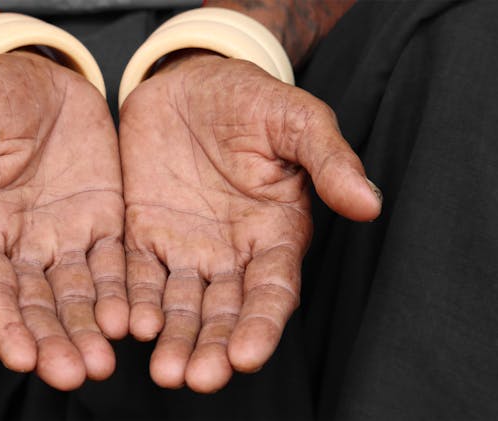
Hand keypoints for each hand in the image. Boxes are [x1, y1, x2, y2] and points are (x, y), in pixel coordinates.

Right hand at [0, 51, 127, 390]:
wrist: (40, 80)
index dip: (3, 324)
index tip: (21, 358)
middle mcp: (22, 247)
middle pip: (38, 304)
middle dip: (55, 341)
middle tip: (77, 374)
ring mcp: (65, 238)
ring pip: (79, 295)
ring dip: (91, 330)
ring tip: (106, 362)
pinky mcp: (104, 223)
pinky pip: (116, 264)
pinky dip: (125, 293)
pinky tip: (137, 320)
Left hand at [119, 52, 380, 392]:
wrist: (189, 81)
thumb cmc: (251, 98)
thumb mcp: (296, 118)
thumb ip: (329, 160)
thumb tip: (370, 204)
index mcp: (275, 232)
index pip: (272, 290)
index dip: (261, 324)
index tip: (248, 356)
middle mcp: (231, 252)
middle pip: (224, 311)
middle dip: (213, 346)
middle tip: (197, 378)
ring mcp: (186, 246)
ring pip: (180, 305)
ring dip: (172, 338)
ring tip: (163, 371)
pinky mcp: (144, 233)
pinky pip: (138, 274)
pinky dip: (133, 301)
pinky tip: (128, 325)